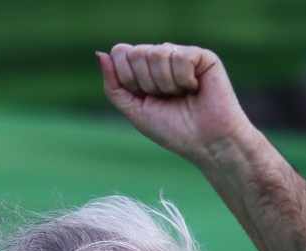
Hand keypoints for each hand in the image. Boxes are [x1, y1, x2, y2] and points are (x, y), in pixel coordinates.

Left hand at [96, 43, 255, 167]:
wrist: (206, 143)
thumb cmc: (172, 130)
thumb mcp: (134, 110)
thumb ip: (114, 85)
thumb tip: (99, 54)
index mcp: (143, 69)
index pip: (121, 52)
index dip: (127, 77)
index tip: (144, 96)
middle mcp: (161, 57)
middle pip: (136, 52)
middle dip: (146, 83)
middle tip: (165, 98)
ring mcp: (181, 54)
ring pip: (157, 53)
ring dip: (165, 84)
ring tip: (181, 95)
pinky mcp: (202, 56)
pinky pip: (179, 56)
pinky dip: (183, 79)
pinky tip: (195, 88)